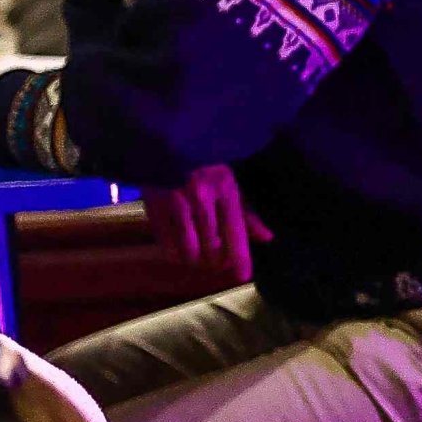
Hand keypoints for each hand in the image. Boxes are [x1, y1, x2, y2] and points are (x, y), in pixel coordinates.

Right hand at [144, 165, 259, 284]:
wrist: (165, 144)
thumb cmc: (204, 164)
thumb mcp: (230, 182)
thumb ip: (247, 212)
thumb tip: (267, 238)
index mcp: (225, 188)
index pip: (236, 229)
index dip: (240, 256)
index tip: (244, 277)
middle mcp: (201, 197)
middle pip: (212, 245)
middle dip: (218, 261)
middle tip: (220, 265)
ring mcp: (175, 203)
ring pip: (189, 249)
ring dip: (197, 261)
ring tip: (200, 260)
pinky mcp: (154, 209)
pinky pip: (166, 245)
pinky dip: (176, 255)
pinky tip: (180, 254)